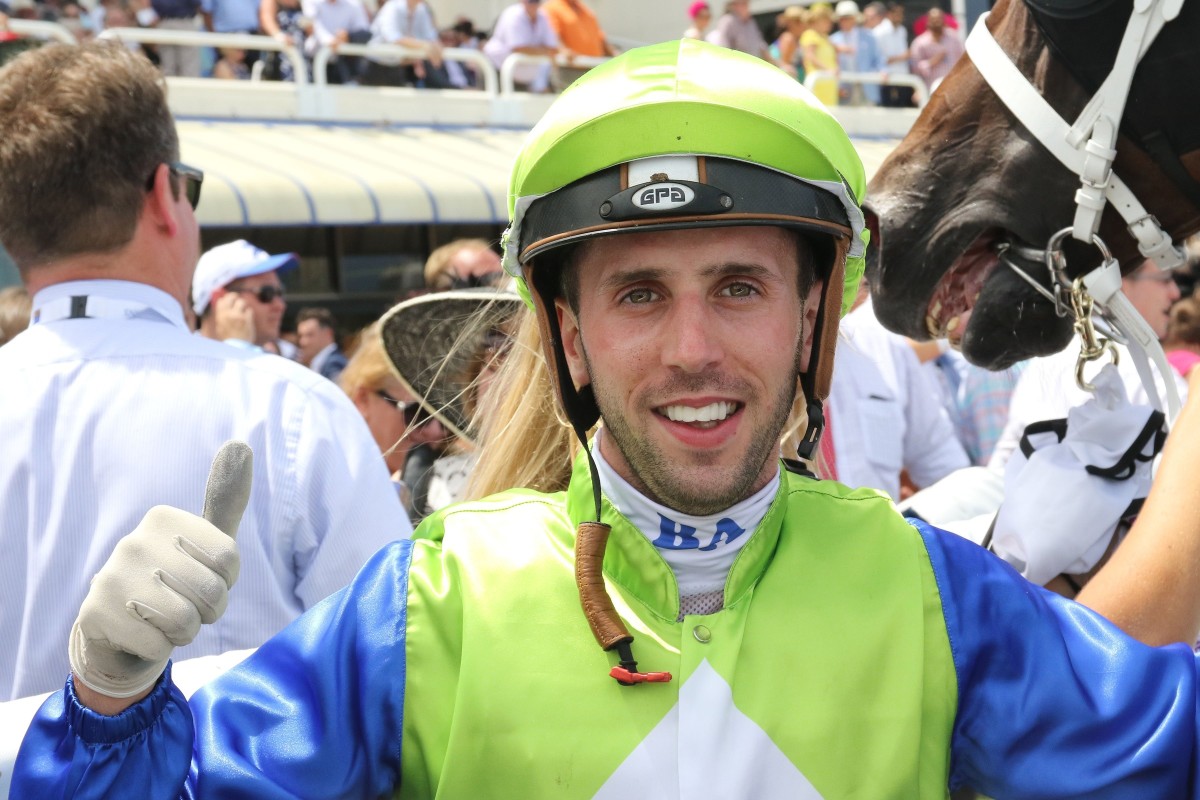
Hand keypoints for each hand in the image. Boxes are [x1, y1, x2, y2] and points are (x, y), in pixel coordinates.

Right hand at [70, 442, 251, 705]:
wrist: (119, 629)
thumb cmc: (175, 581)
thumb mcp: (206, 543)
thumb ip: (226, 500)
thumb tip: (240, 443)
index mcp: (163, 518)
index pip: (229, 559)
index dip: (226, 581)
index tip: (203, 576)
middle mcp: (133, 541)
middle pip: (212, 593)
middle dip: (208, 612)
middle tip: (185, 605)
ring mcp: (110, 576)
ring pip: (186, 621)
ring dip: (185, 632)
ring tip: (166, 621)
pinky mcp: (95, 614)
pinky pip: (158, 646)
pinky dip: (159, 649)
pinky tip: (142, 634)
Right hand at [212, 291, 255, 342]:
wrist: (236, 346)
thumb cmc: (228, 337)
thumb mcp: (220, 325)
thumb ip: (221, 313)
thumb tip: (222, 300)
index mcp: (220, 315)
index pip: (222, 300)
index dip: (226, 298)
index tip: (229, 299)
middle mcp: (228, 313)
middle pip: (232, 297)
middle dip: (235, 296)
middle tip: (237, 299)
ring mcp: (238, 316)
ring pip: (242, 302)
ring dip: (243, 305)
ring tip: (243, 310)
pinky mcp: (247, 319)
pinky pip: (249, 310)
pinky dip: (249, 313)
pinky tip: (247, 318)